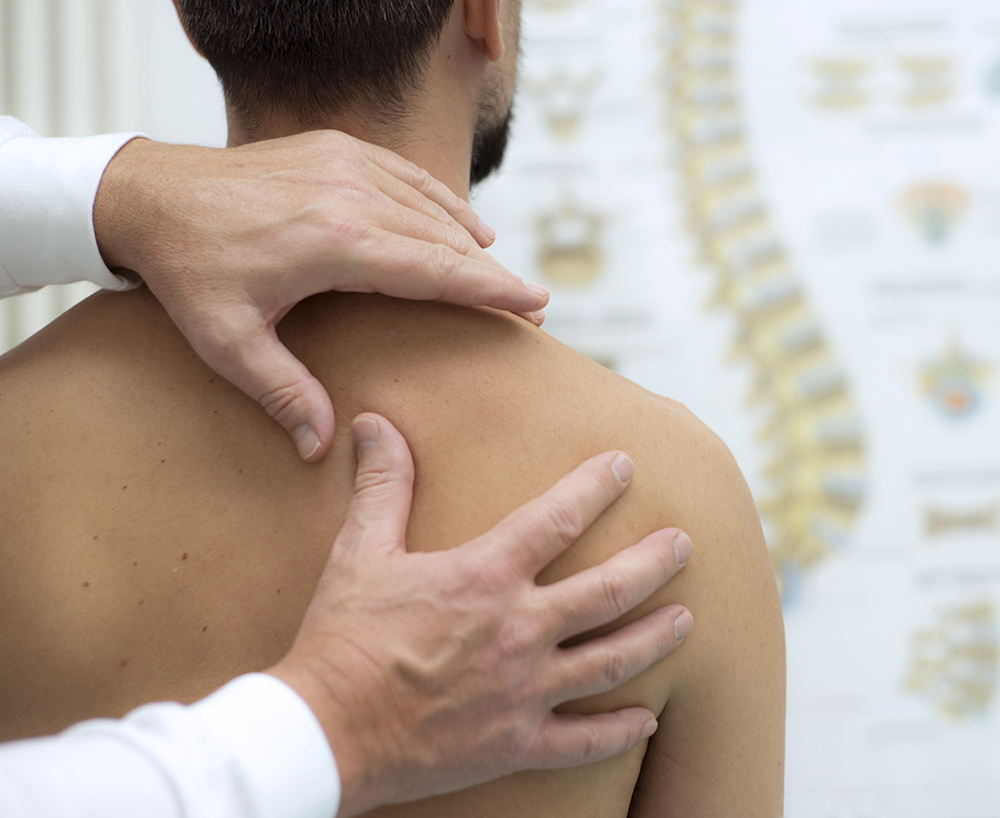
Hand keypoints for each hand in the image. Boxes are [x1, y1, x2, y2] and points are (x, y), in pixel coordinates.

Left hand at [92, 132, 548, 461]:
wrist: (150, 194)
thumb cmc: (188, 271)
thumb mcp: (226, 342)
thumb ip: (281, 392)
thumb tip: (321, 447)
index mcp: (338, 242)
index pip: (436, 268)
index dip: (490, 289)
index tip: (535, 304)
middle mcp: (352, 195)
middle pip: (445, 239)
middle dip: (491, 272)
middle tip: (530, 303)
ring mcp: (346, 164)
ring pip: (431, 205)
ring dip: (471, 239)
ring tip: (501, 272)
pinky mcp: (336, 149)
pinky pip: (407, 175)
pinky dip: (441, 200)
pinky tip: (463, 221)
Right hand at [267, 414, 693, 817]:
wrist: (325, 732)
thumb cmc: (342, 638)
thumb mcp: (360, 551)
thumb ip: (382, 485)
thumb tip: (373, 423)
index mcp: (485, 576)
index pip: (557, 517)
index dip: (595, 485)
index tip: (624, 464)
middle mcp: (518, 629)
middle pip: (608, 590)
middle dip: (653, 562)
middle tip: (683, 543)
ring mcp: (524, 690)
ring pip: (613, 660)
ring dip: (656, 637)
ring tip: (686, 620)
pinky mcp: (516, 742)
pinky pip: (584, 740)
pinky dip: (620, 731)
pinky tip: (647, 719)